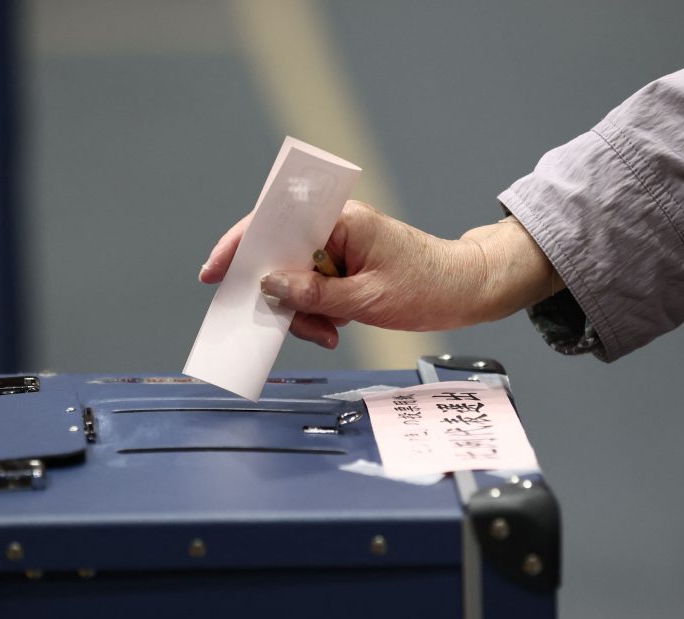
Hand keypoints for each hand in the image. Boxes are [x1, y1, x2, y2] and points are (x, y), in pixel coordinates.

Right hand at [198, 201, 562, 348]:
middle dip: (278, 295)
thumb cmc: (430, 285)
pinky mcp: (344, 265)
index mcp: (340, 220)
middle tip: (283, 324)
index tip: (215, 273)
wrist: (469, 289)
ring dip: (301, 311)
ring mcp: (339, 247)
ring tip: (327, 332)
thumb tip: (269, 286)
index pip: (274, 224)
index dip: (239, 247)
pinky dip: (316, 311)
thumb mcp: (367, 300)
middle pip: (279, 256)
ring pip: (294, 278)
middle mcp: (335, 227)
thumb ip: (314, 295)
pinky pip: (312, 288)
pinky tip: (335, 328)